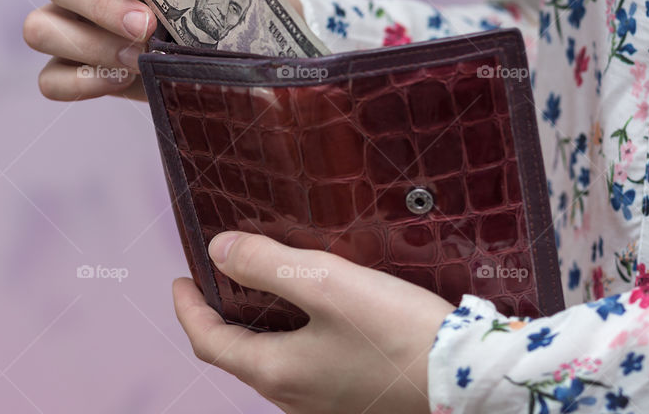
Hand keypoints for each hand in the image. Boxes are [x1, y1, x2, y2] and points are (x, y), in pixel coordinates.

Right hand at [24, 0, 304, 101]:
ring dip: (88, 44)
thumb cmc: (224, 8)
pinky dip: (79, 82)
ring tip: (138, 58)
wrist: (220, 54)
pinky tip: (119, 80)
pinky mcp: (71, 68)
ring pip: (41, 27)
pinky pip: (50, 78)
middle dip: (101, 4)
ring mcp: (69, 23)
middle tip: (147, 26)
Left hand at [173, 232, 454, 413]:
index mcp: (277, 372)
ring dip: (260, 328)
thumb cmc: (396, 334)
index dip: (187, 309)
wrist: (468, 381)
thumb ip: (266, 264)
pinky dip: (294, 339)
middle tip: (223, 279)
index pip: (208, 342)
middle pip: (240, 355)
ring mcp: (325, 406)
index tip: (180, 280)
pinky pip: (307, 369)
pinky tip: (318, 317)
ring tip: (267, 291)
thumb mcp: (326, 285)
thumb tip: (218, 250)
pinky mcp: (354, 402)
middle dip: (223, 317)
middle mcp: (294, 399)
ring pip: (274, 363)